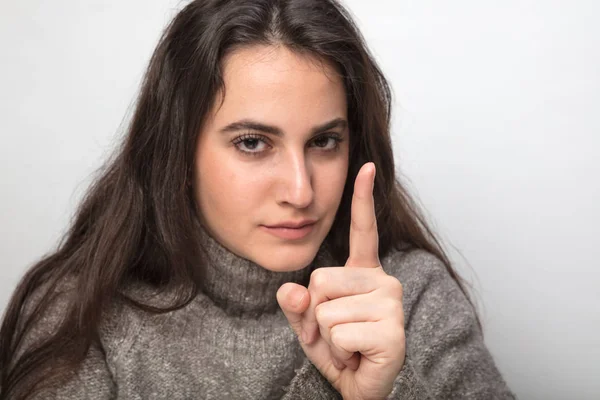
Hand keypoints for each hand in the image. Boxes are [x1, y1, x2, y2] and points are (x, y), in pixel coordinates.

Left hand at [277, 162, 405, 399]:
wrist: (361, 388)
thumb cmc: (340, 350)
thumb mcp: (309, 324)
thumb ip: (296, 305)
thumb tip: (289, 290)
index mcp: (364, 273)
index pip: (362, 231)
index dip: (362, 199)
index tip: (364, 167)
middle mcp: (383, 281)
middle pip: (320, 279)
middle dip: (315, 313)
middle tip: (335, 332)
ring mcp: (390, 304)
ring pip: (325, 309)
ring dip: (326, 336)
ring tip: (347, 345)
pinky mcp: (392, 331)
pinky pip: (338, 332)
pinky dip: (338, 351)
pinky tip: (357, 355)